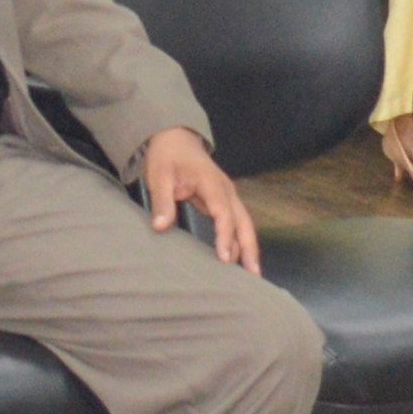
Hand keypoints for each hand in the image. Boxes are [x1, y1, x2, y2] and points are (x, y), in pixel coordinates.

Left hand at [132, 126, 261, 272]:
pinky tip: (242, 259)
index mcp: (211, 182)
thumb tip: (161, 227)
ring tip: (253, 274)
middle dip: (249, 247)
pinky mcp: (224, 200)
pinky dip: (242, 240)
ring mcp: (227, 194)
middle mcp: (225, 189)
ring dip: (250, 246)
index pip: (223, 212)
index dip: (225, 236)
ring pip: (244, 223)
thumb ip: (162, 202)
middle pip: (243, 220)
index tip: (225, 258)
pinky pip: (237, 222)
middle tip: (252, 274)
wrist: (175, 139)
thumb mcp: (159, 176)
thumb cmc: (167, 156)